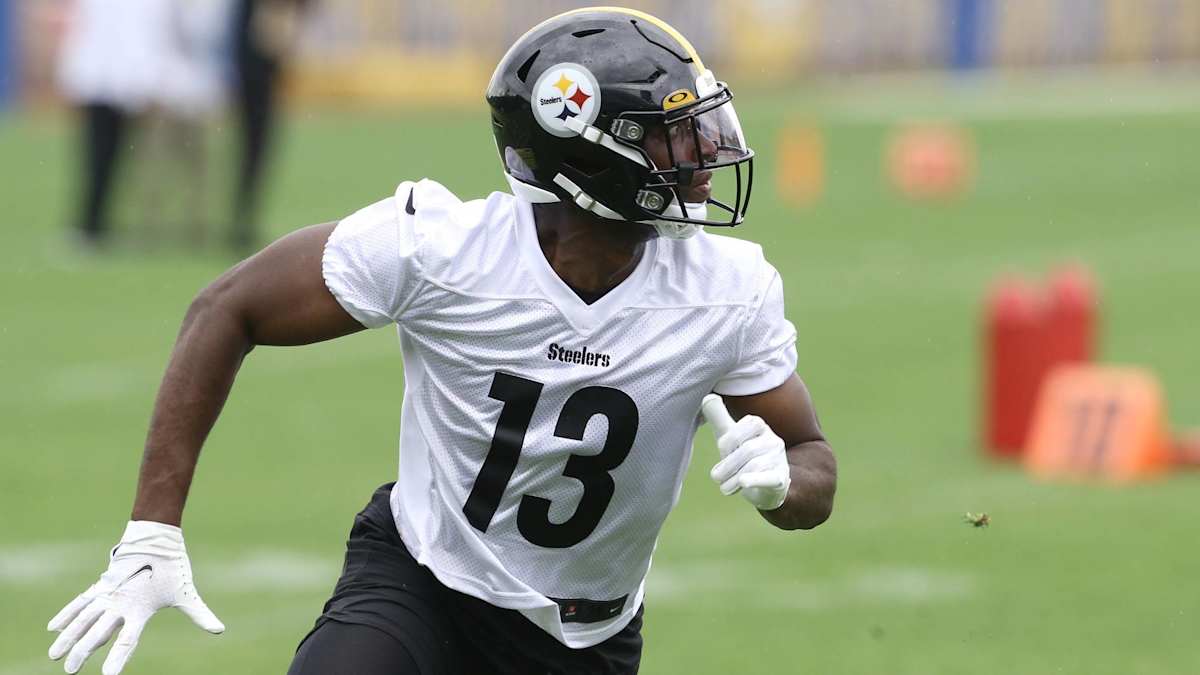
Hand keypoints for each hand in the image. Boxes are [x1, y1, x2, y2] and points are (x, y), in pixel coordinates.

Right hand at [47, 521, 222, 673]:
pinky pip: (80, 602)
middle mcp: (120, 603)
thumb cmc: (172, 567)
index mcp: (140, 609)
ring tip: (54, 655)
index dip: (118, 657)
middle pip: (96, 632)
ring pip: (82, 619)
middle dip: (82, 652)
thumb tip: (220, 630)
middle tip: (70, 671)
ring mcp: (108, 593)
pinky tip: (53, 627)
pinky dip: (66, 614)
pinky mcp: (101, 585)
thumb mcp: (186, 592)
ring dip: (68, 636)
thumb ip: (199, 614)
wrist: (155, 537)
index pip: (128, 639)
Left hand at [701, 394, 791, 510]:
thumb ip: (718, 417)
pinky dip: (755, 480)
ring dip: (733, 479)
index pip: (737, 432)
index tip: (722, 454)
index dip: (726, 445)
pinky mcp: (780, 479)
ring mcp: (778, 459)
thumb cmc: (743, 457)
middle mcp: (773, 439)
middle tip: (717, 477)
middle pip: (746, 450)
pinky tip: (744, 483)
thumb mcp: (729, 436)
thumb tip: (707, 396)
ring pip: (754, 466)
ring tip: (725, 487)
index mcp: (758, 425)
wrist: (764, 486)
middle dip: (727, 465)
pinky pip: (770, 478)